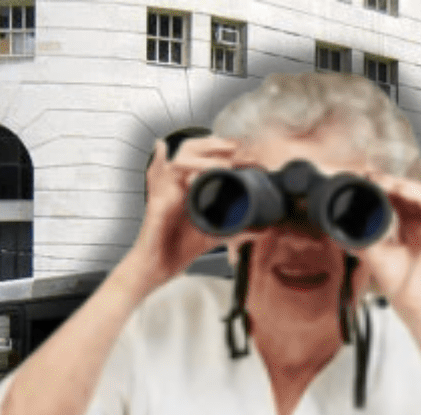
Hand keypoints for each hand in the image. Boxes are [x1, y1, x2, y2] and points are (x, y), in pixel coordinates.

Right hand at [123, 136, 239, 291]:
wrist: (162, 265)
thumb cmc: (184, 246)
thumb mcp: (218, 234)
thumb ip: (239, 229)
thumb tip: (263, 228)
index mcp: (193, 186)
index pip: (206, 158)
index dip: (223, 152)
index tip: (247, 153)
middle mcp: (179, 183)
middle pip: (191, 150)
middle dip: (213, 144)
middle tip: (236, 146)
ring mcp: (167, 189)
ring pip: (180, 159)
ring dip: (201, 156)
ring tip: (224, 163)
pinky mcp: (157, 201)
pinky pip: (160, 176)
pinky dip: (166, 164)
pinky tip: (180, 160)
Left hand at [359, 173, 420, 336]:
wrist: (410, 302)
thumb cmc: (397, 283)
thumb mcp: (371, 252)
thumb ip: (358, 238)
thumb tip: (337, 228)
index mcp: (407, 229)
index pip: (398, 199)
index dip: (384, 186)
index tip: (366, 179)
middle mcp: (420, 227)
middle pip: (411, 193)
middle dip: (392, 181)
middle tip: (372, 176)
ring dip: (405, 184)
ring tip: (385, 182)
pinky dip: (419, 195)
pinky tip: (402, 191)